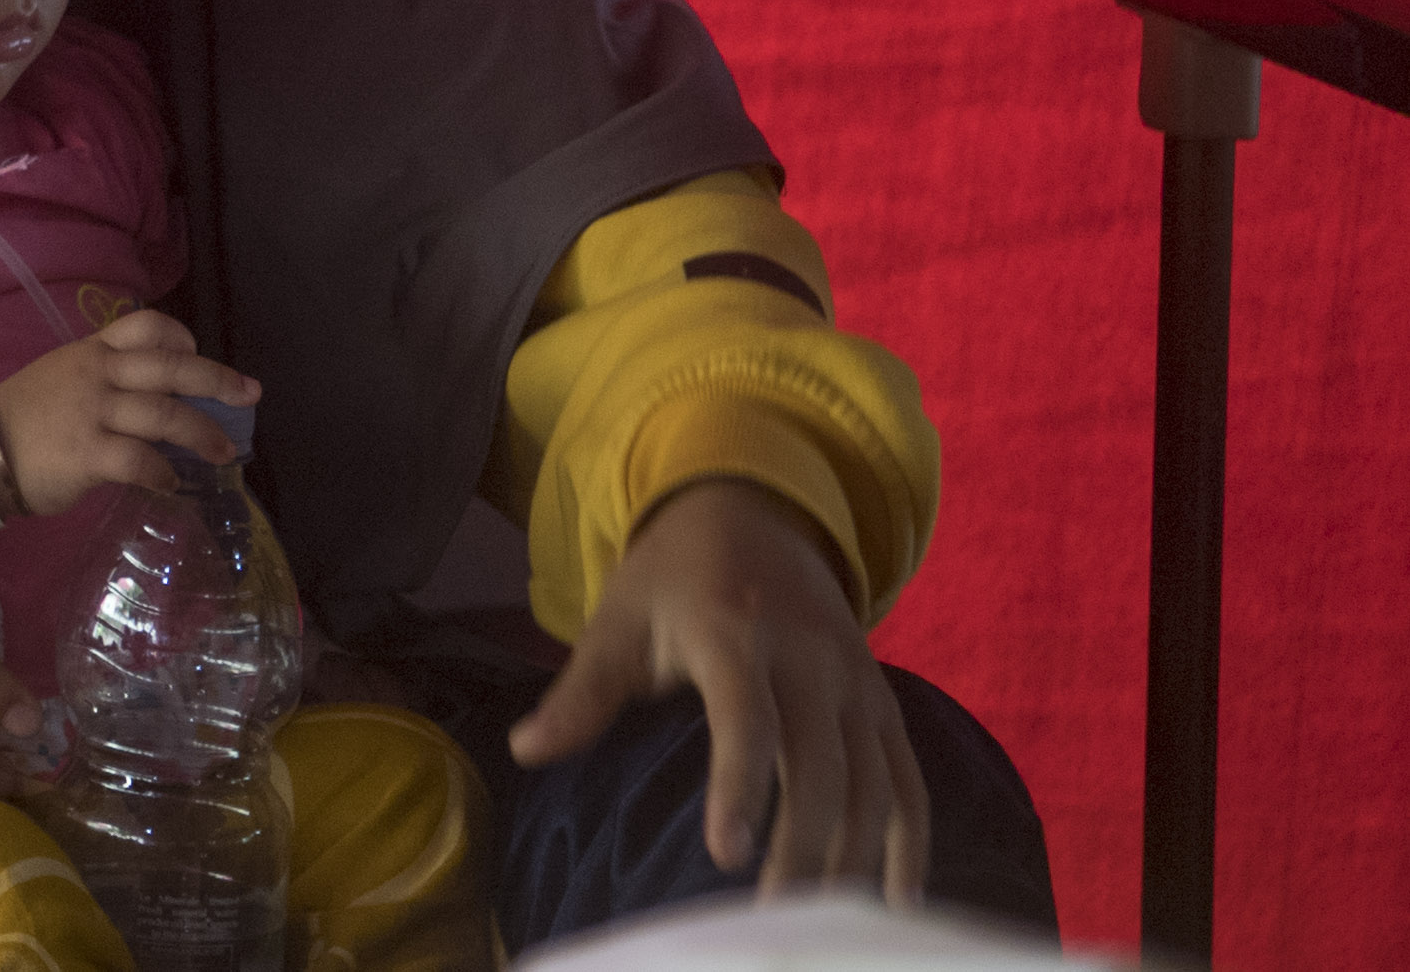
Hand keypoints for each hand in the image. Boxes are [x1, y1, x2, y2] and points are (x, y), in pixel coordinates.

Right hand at [0, 309, 260, 515]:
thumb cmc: (28, 416)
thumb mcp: (64, 375)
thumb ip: (107, 378)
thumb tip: (162, 397)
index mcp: (92, 351)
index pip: (145, 326)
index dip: (180, 338)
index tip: (196, 354)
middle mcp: (97, 374)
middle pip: (170, 368)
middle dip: (217, 381)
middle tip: (249, 396)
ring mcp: (93, 412)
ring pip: (164, 415)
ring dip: (202, 434)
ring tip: (224, 453)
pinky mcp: (87, 454)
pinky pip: (139, 461)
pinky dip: (163, 473)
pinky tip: (170, 482)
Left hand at [511, 477, 927, 899]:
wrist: (755, 514)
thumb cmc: (673, 578)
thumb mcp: (619, 619)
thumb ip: (582, 691)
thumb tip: (525, 750)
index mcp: (734, 632)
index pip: (745, 718)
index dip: (739, 785)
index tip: (726, 855)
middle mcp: (810, 659)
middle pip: (819, 768)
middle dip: (801, 849)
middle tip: (771, 920)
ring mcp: (857, 683)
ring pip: (873, 785)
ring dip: (853, 858)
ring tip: (816, 921)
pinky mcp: (883, 705)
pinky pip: (909, 781)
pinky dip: (909, 842)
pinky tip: (892, 900)